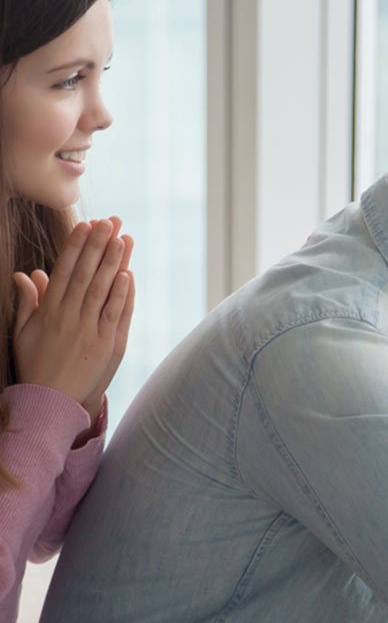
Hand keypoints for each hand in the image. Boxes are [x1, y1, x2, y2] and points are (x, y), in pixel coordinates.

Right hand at [13, 218, 133, 421]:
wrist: (50, 402)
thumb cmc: (36, 364)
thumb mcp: (24, 331)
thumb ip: (27, 301)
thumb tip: (26, 274)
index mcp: (50, 311)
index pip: (65, 271)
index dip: (76, 246)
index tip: (85, 225)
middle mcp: (70, 317)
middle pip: (87, 274)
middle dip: (98, 246)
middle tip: (109, 221)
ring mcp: (90, 330)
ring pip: (103, 290)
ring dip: (114, 263)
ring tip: (123, 238)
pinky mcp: (108, 345)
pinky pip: (115, 315)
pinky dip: (122, 295)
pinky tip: (128, 275)